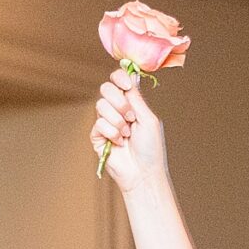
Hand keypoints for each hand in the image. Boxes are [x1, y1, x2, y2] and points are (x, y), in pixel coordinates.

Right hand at [89, 74, 166, 191]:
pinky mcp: (97, 135)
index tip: (126, 85)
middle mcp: (117, 110)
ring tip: (127, 134)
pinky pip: (99, 123)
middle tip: (131, 117)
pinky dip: (112, 133)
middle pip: (106, 89)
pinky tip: (119, 143)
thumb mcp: (148, 118)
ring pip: (101, 105)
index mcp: (131, 104)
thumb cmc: (151, 148)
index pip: (118, 80)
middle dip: (119, 102)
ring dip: (118, 121)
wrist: (143, 172)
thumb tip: (131, 75)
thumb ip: (136, 98)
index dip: (119, 78)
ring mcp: (106, 122)